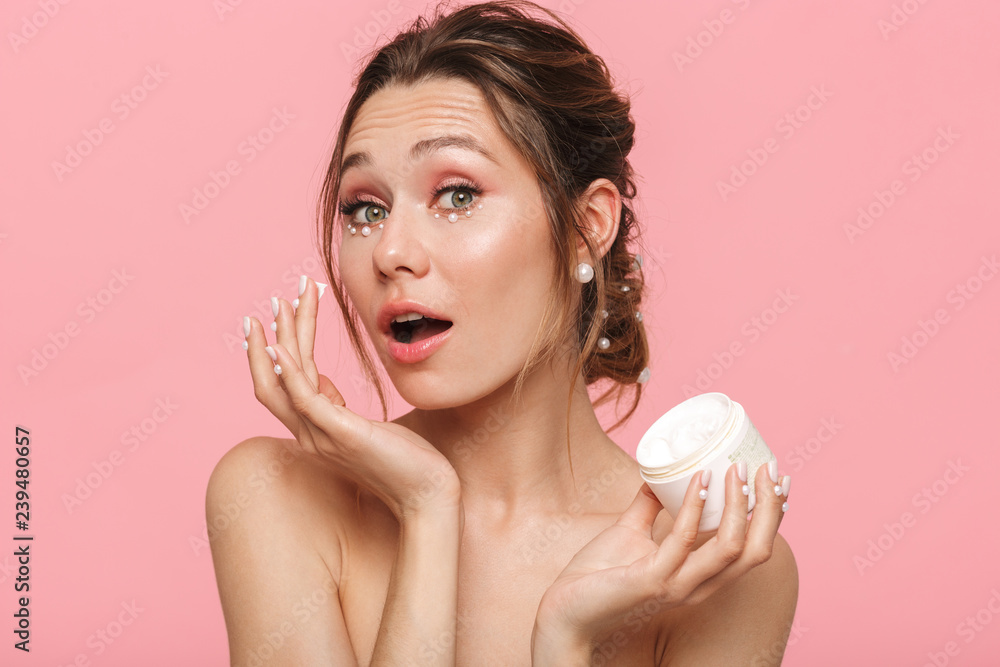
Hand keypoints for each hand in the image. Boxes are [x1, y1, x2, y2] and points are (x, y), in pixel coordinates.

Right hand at [243, 276, 459, 517]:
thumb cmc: (406, 462)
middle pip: (273, 380)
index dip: (272, 352)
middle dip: (272, 336)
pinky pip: (304, 399)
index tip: (276, 317)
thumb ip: (338, 407)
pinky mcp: (342, 434)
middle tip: (276, 298)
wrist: (430, 496)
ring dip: (284, 337)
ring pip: (286, 380)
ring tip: (284, 302)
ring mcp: (322, 437)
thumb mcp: (366, 427)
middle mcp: (310, 435)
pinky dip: (289, 371)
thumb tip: (321, 380)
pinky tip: (282, 346)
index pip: (280, 387)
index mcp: (315, 432)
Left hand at [532, 461, 789, 655]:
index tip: (778, 477)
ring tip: (737, 469)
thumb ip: (647, 508)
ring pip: (730, 547)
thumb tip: (656, 472)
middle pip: (756, 550)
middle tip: (767, 468)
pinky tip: (698, 480)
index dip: (773, 515)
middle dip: (770, 508)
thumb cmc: (597, 577)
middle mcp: (698, 584)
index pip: (754, 548)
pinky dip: (693, 508)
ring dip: (739, 505)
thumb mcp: (630, 534)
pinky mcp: (651, 580)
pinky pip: (681, 541)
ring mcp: (677, 584)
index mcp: (701, 576)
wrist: (564, 611)